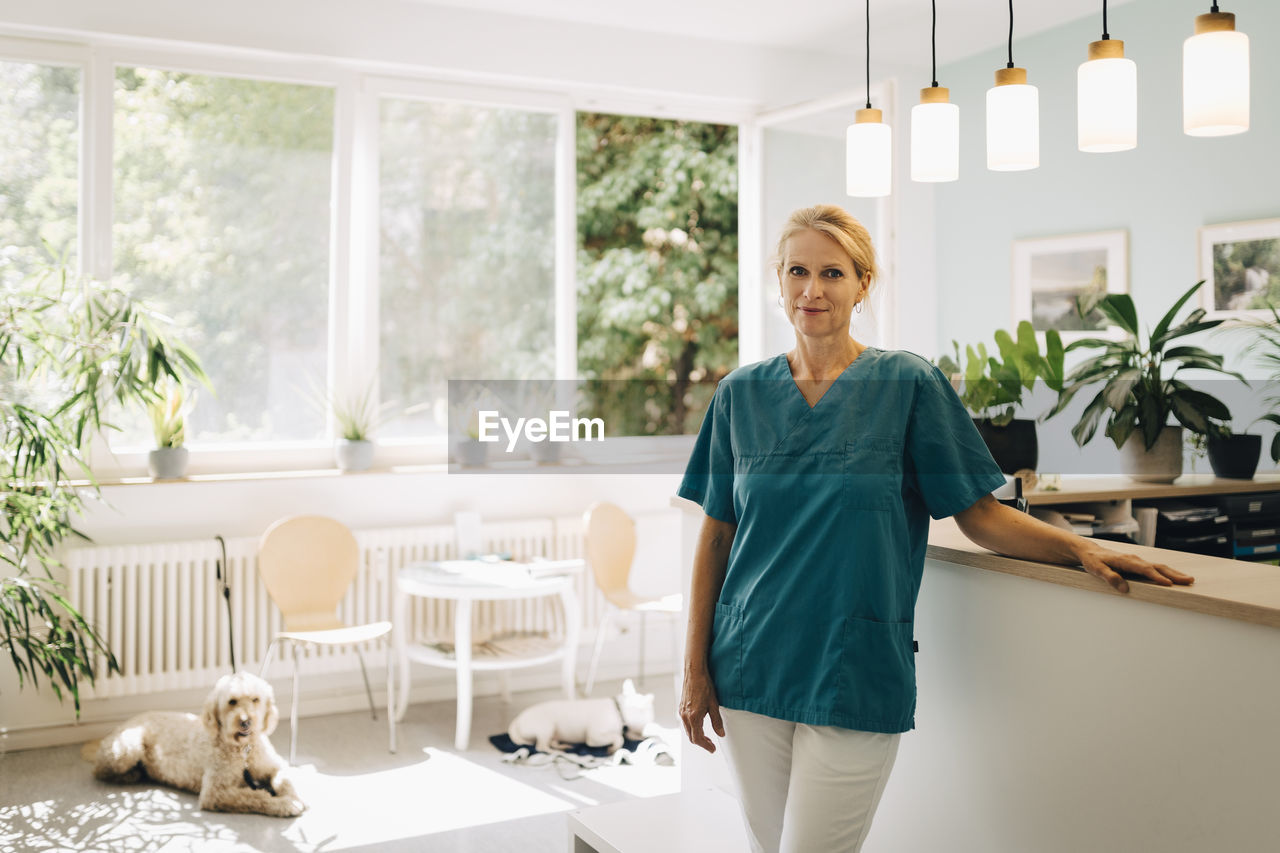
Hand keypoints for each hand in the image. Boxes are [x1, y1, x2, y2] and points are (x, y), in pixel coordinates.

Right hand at [679, 666, 724, 753]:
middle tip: (711, 744)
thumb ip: (717, 721)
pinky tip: (700, 724)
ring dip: (696, 735)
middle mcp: (685, 716)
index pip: (698, 738)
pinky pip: (685, 723)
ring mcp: (681, 711)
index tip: (712, 749)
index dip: (706, 746)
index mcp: (693, 717)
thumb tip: (721, 734)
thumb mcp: (714, 704)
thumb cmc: (704, 685)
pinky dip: (692, 728)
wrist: (694, 672)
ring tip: (707, 736)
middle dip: (701, 742)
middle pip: (691, 737)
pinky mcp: (681, 707)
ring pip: (688, 730)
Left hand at [1076, 544, 1194, 593]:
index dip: (1157, 577)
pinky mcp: (1137, 564)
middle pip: (1157, 567)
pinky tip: (1175, 578)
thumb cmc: (1093, 561)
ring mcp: (1137, 561)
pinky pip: (1155, 568)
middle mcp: (1134, 559)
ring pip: (1159, 566)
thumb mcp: (1096, 570)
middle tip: (1190, 581)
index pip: (1144, 570)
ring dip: (1174, 573)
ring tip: (1189, 580)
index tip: (1169, 584)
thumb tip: (1124, 589)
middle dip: (1174, 574)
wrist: (1089, 551)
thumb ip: (1110, 578)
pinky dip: (1167, 572)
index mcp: (1126, 561)